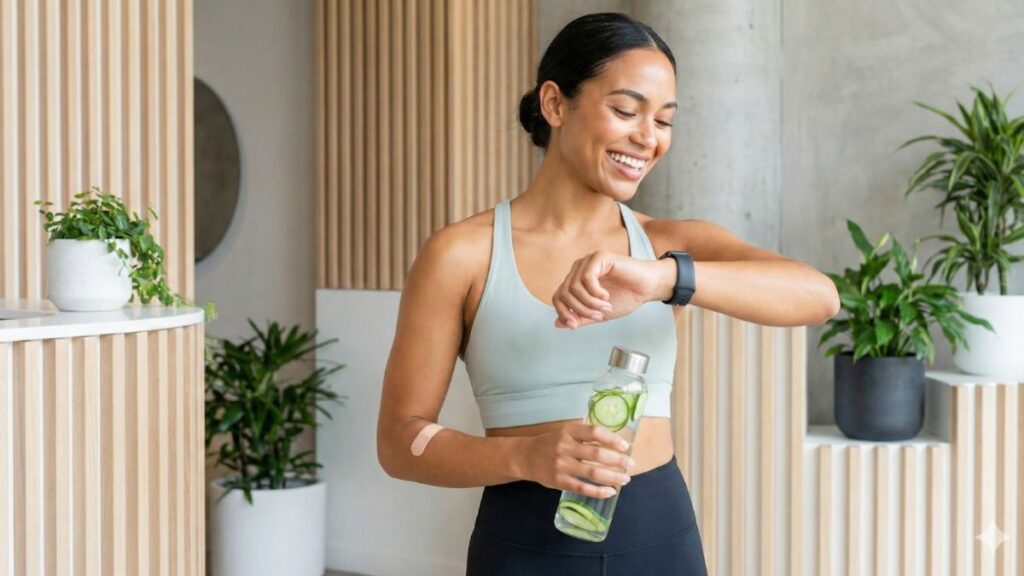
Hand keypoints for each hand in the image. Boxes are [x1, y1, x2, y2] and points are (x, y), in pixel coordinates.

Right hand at [519, 422, 635, 498]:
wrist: (526, 457)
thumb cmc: (551, 443)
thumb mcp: (566, 433)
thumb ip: (585, 437)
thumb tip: (615, 445)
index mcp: (569, 432)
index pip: (594, 432)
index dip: (612, 438)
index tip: (625, 446)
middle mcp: (565, 447)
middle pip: (596, 454)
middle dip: (618, 460)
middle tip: (631, 464)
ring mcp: (561, 465)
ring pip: (592, 473)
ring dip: (612, 477)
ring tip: (625, 479)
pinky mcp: (559, 481)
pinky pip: (582, 488)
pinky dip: (598, 491)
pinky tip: (610, 492)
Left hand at [552, 250, 671, 328]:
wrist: (647, 288)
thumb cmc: (626, 297)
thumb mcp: (598, 313)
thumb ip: (579, 317)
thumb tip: (557, 324)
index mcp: (576, 280)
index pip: (558, 296)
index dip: (563, 313)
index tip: (575, 325)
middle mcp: (579, 269)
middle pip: (564, 292)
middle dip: (580, 310)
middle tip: (598, 316)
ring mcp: (588, 261)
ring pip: (574, 287)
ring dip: (590, 302)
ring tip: (605, 307)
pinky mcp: (599, 257)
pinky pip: (587, 278)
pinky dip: (595, 292)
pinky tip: (606, 296)